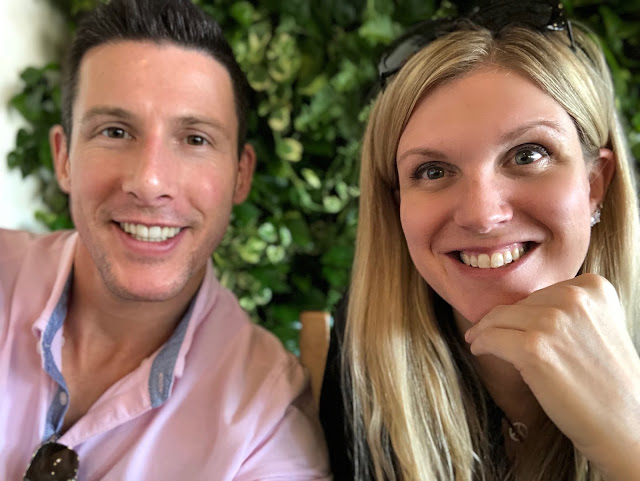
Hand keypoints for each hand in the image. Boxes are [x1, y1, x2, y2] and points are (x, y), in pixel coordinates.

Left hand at [465, 273, 639, 478]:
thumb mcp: (599, 327)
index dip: (526, 311)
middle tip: (489, 333)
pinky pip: (491, 338)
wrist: (626, 426)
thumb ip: (569, 310)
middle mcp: (574, 298)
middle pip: (520, 303)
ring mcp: (553, 321)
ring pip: (499, 318)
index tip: (516, 325)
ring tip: (477, 339)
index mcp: (593, 287)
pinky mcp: (533, 348)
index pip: (542, 292)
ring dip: (484, 330)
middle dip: (505, 321)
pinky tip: (478, 350)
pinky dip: (480, 343)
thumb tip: (524, 307)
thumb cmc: (609, 382)